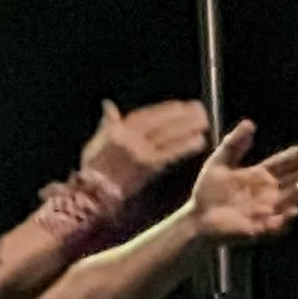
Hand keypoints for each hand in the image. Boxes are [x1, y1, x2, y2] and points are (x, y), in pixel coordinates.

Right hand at [79, 98, 211, 200]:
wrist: (94, 194)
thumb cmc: (93, 169)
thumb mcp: (95, 142)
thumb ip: (107, 124)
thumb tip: (107, 104)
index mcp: (117, 131)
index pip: (146, 116)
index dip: (165, 110)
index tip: (180, 105)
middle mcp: (131, 139)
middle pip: (161, 123)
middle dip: (181, 115)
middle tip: (199, 109)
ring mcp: (141, 152)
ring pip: (169, 136)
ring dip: (188, 127)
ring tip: (204, 122)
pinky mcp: (150, 167)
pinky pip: (171, 153)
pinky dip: (186, 146)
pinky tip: (199, 141)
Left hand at [188, 119, 297, 245]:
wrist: (196, 218)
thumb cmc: (208, 191)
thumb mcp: (219, 163)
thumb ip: (233, 144)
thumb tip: (249, 123)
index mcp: (260, 175)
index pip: (281, 164)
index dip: (292, 157)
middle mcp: (268, 192)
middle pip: (292, 181)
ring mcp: (267, 210)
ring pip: (290, 200)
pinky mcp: (260, 227)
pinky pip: (277, 224)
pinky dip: (286, 218)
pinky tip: (293, 209)